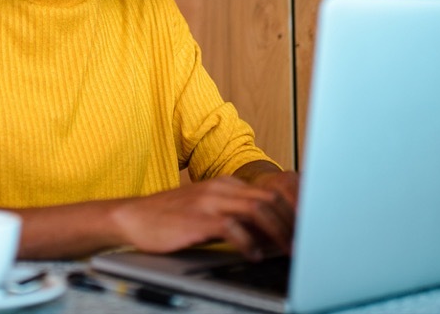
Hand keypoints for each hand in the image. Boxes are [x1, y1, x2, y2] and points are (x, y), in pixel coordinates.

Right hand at [110, 172, 298, 260]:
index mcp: (225, 184)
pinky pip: (233, 227)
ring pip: (258, 210)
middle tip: (304, 243)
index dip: (293, 211)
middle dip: (293, 222)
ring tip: (287, 251)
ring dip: (278, 232)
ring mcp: (209, 202)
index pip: (271, 191)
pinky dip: (249, 243)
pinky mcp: (198, 219)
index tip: (306, 230)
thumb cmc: (170, 218)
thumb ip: (236, 217)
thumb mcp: (207, 211)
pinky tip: (254, 255)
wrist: (133, 217)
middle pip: (271, 198)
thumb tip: (269, 234)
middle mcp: (220, 188)